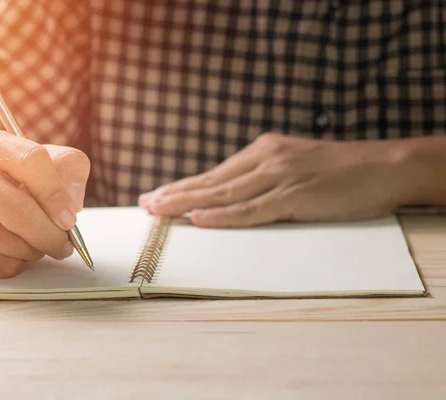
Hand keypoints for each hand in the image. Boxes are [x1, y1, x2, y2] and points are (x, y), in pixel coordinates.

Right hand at [0, 129, 89, 277]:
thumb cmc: (19, 177)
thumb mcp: (50, 159)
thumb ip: (71, 170)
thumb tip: (71, 203)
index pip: (31, 162)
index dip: (55, 194)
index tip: (69, 219)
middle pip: (17, 210)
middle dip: (50, 234)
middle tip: (65, 244)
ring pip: (9, 243)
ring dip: (35, 250)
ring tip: (38, 241)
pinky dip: (17, 264)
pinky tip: (17, 250)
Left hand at [139, 133, 409, 227]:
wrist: (383, 166)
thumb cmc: (340, 170)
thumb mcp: (295, 166)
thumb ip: (265, 178)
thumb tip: (234, 198)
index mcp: (263, 150)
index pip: (215, 173)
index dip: (183, 185)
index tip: (157, 194)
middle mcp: (265, 159)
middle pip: (211, 181)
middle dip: (175, 194)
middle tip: (145, 204)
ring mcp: (279, 176)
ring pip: (224, 193)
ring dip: (187, 203)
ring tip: (158, 211)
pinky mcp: (295, 195)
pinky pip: (252, 209)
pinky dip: (223, 215)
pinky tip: (199, 219)